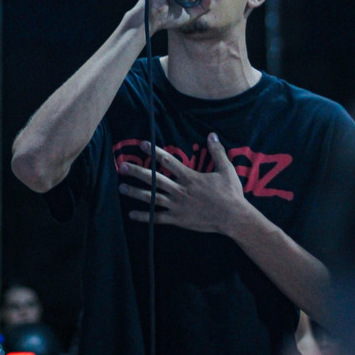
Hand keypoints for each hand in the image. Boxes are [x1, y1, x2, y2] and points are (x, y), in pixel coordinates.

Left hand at [118, 132, 246, 234]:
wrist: (233, 218)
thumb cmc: (230, 193)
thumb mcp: (226, 169)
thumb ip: (217, 152)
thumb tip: (212, 135)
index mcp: (190, 177)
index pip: (168, 162)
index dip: (154, 152)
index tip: (142, 144)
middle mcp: (180, 191)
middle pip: (154, 180)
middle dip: (137, 172)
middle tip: (122, 166)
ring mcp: (177, 206)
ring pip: (152, 198)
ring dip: (135, 192)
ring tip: (121, 187)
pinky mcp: (177, 219)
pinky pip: (157, 218)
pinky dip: (144, 216)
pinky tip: (131, 214)